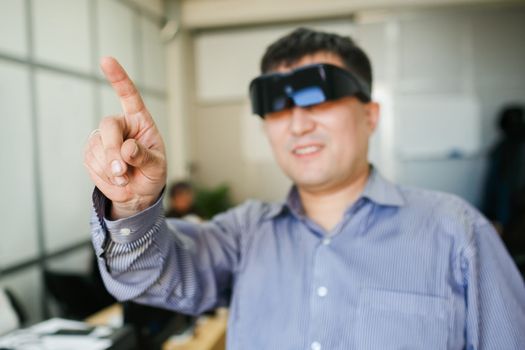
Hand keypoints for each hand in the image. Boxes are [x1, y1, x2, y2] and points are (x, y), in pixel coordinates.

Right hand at [84, 57, 166, 218]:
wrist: (137, 193)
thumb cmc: (152, 174)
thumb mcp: (157, 166)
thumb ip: (145, 157)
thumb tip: (127, 149)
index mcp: (139, 120)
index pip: (128, 95)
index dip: (118, 78)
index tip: (107, 60)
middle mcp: (119, 125)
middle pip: (109, 127)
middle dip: (114, 151)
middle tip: (123, 171)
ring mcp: (102, 138)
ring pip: (98, 148)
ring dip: (112, 169)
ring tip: (126, 177)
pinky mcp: (90, 153)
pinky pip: (92, 162)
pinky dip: (105, 176)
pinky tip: (115, 179)